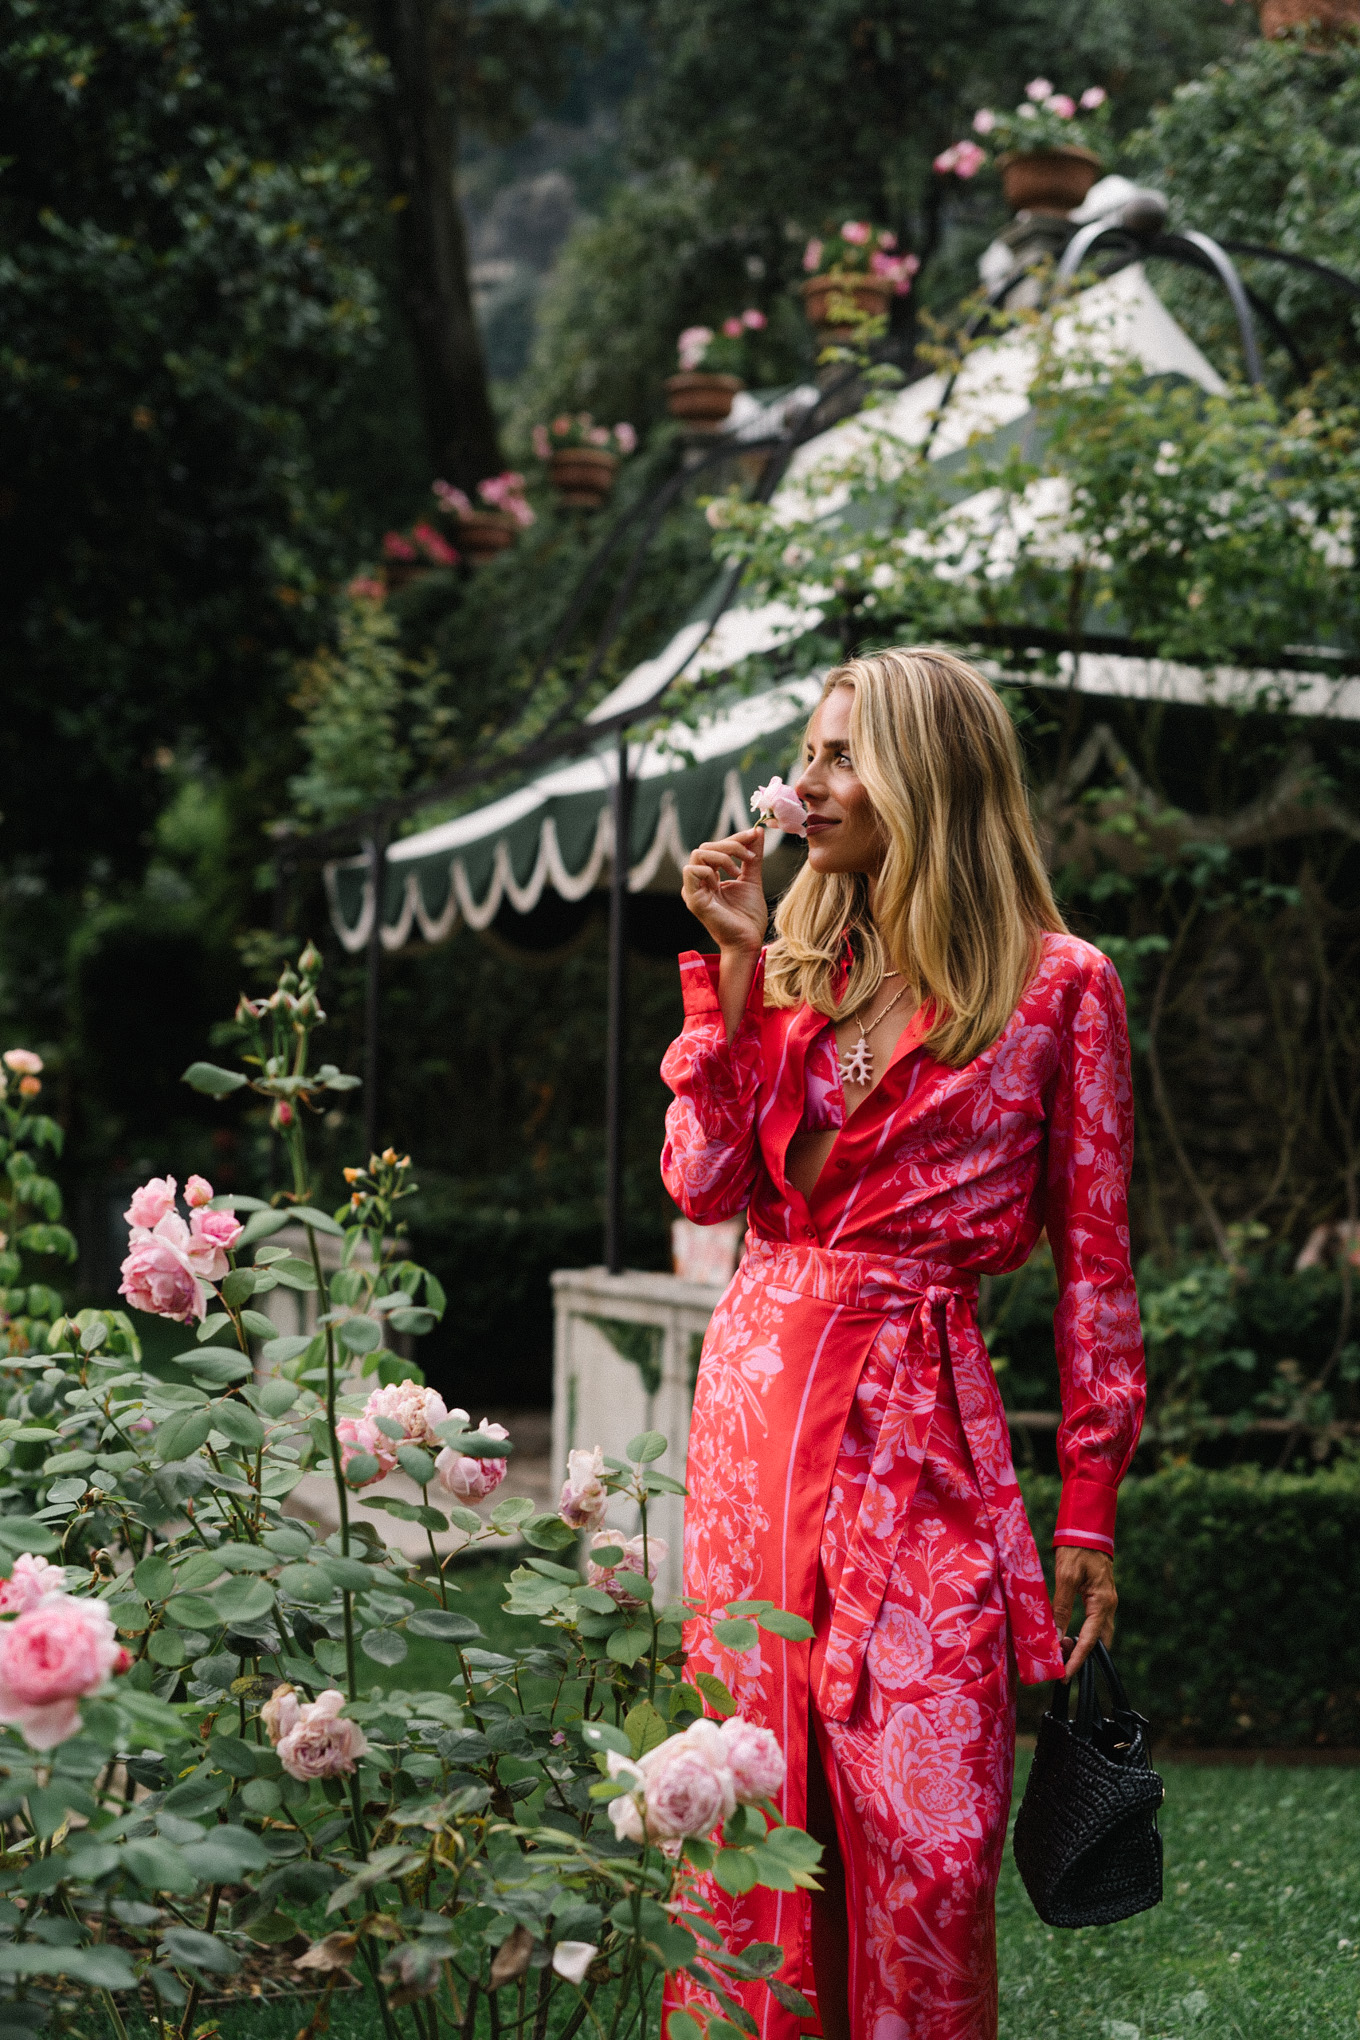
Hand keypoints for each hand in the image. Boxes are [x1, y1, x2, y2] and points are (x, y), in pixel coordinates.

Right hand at [681, 826, 768, 953]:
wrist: (749, 942)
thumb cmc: (749, 917)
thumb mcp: (752, 879)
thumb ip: (753, 857)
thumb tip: (758, 832)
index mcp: (709, 878)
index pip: (715, 847)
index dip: (735, 838)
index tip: (755, 834)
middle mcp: (698, 883)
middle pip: (706, 847)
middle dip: (731, 845)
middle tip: (750, 857)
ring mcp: (694, 891)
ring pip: (698, 854)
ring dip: (722, 856)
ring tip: (738, 870)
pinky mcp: (693, 900)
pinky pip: (692, 871)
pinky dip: (710, 870)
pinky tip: (725, 880)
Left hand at [1052, 1545, 1116, 1680]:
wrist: (1087, 1529)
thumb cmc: (1078, 1550)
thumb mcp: (1067, 1577)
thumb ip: (1062, 1607)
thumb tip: (1058, 1635)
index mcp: (1102, 1603)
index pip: (1090, 1640)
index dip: (1077, 1660)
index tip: (1065, 1676)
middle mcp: (1108, 1606)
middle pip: (1098, 1642)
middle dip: (1082, 1657)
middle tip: (1062, 1668)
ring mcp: (1106, 1602)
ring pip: (1097, 1633)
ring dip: (1082, 1646)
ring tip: (1061, 1653)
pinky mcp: (1099, 1597)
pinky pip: (1093, 1623)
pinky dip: (1082, 1634)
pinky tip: (1068, 1636)